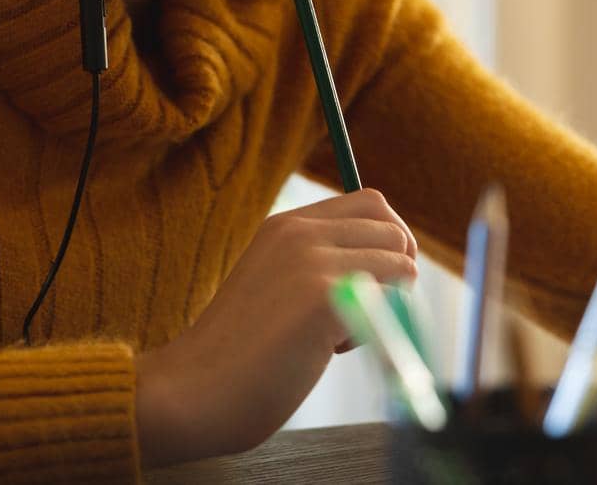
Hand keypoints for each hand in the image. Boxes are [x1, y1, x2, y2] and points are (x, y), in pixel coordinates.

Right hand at [134, 187, 417, 466]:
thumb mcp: (274, 286)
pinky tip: (332, 349)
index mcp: (285, 226)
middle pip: (389, 222)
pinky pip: (395, 292)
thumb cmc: (238, 356)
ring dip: (389, 298)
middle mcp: (299, 231)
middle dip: (398, 265)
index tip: (373, 284)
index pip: (367, 204)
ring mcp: (312, 260)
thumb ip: (315, 266)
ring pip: (401, 257)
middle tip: (368, 309)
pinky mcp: (324, 296)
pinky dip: (381, 325)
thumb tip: (388, 265)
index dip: (385, 242)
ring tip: (340, 333)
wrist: (195, 392)